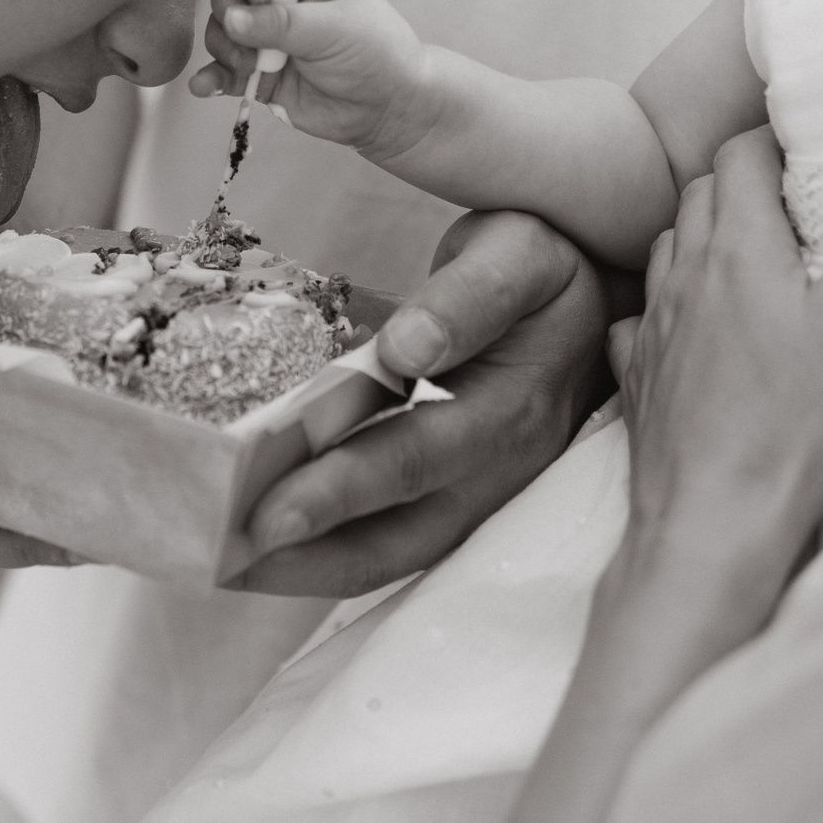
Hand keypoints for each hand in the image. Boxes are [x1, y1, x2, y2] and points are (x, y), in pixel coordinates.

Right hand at [188, 0, 432, 163]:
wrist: (387, 109)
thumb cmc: (377, 55)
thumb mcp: (336, 29)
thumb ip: (283, 23)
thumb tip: (231, 20)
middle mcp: (278, 2)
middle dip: (229, 15)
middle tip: (253, 40)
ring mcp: (265, 40)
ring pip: (221, 31)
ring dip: (224, 49)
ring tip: (251, 69)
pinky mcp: (257, 75)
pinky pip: (222, 72)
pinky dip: (210, 78)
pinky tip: (205, 87)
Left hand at [227, 210, 616, 597]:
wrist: (598, 300)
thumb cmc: (547, 269)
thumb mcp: (522, 254)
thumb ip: (470, 296)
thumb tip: (408, 349)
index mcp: (511, 408)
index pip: (417, 456)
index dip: (342, 487)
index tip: (271, 510)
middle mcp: (498, 470)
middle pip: (397, 530)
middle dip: (306, 547)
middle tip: (223, 551)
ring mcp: (482, 498)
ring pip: (391, 554)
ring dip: (307, 568)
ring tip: (225, 564)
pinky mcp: (462, 506)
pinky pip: (390, 546)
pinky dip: (323, 557)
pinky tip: (260, 555)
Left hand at [508, 88, 822, 822]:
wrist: (715, 524)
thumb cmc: (797, 424)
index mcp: (738, 247)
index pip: (740, 153)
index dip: (776, 139)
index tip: (817, 149)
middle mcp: (683, 277)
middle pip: (699, 195)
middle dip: (743, 180)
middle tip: (797, 196)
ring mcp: (655, 330)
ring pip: (668, 252)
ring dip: (704, 237)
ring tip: (754, 254)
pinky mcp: (640, 382)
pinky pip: (645, 322)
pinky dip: (669, 308)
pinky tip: (692, 328)